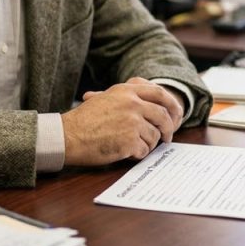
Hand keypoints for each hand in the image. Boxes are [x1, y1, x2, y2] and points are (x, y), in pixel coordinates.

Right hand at [64, 77, 181, 165]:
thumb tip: (151, 103)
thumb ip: (128, 97)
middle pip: (163, 116)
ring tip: (133, 146)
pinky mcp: (130, 140)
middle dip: (168, 129)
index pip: (160, 93)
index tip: (176, 115)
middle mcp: (133, 103)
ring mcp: (132, 121)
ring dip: (148, 144)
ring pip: (154, 136)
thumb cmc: (83, 120)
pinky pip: (144, 150)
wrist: (68, 135)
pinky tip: (127, 153)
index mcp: (127, 91)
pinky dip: (138, 154)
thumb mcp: (106, 98)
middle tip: (166, 138)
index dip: (172, 105)